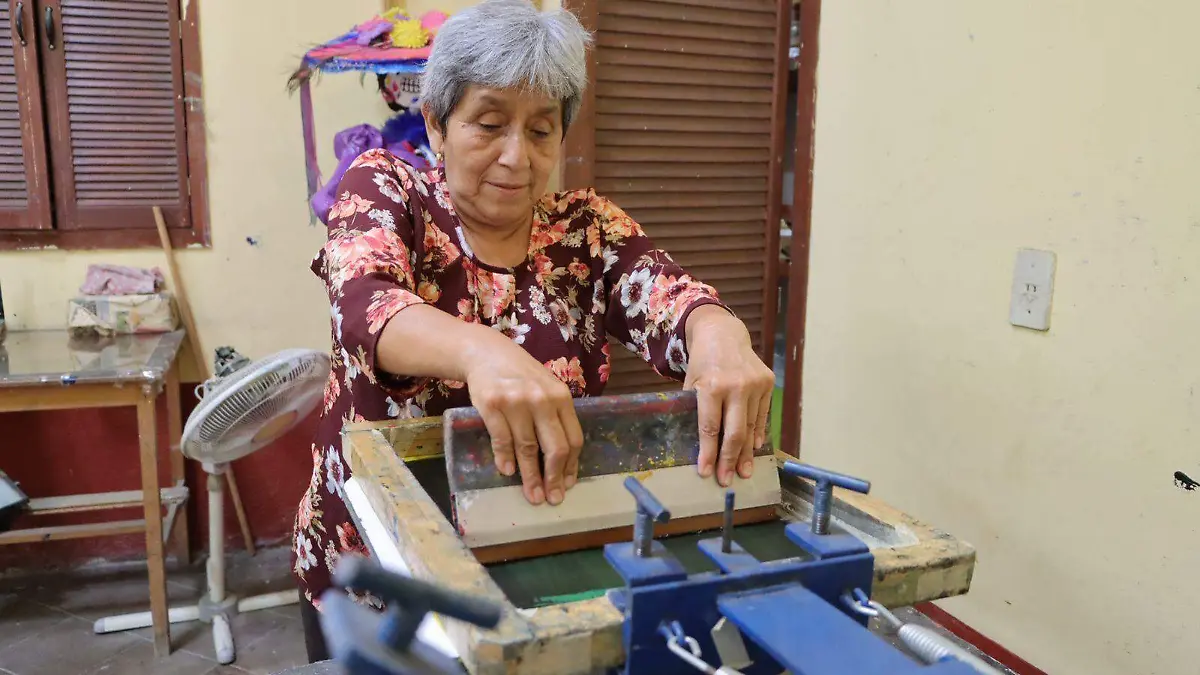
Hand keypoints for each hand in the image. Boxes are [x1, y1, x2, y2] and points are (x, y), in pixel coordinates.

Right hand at [462, 330, 583, 505]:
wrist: (486, 353)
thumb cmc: (521, 375)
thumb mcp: (546, 388)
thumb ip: (555, 417)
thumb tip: (561, 461)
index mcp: (561, 397)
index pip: (573, 438)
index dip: (571, 466)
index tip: (567, 485)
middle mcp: (542, 399)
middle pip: (555, 447)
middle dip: (554, 478)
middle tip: (552, 498)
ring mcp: (516, 402)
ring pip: (528, 448)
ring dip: (530, 476)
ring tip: (532, 495)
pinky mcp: (492, 405)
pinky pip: (502, 439)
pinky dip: (506, 459)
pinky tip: (508, 472)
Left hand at [683, 305, 775, 486]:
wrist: (723, 333)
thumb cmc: (702, 362)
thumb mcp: (691, 382)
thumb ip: (696, 409)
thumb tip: (702, 445)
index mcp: (711, 386)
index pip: (710, 427)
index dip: (708, 453)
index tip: (706, 473)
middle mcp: (735, 386)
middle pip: (735, 432)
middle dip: (729, 460)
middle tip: (726, 481)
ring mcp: (754, 384)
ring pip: (750, 426)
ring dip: (746, 452)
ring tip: (743, 472)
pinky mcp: (767, 383)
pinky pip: (762, 415)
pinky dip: (758, 433)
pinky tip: (755, 449)